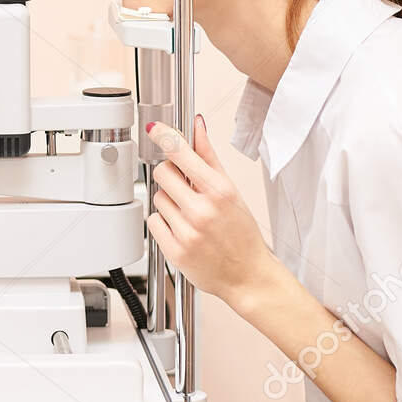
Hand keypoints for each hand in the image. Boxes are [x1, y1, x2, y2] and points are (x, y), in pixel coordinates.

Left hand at [147, 114, 281, 309]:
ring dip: (169, 202)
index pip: (181, 154)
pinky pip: (153, 222)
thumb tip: (197, 125)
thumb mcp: (231, 190)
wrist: (248, 275)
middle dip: (171, 175)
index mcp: (219, 191)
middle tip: (184, 186)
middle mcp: (202, 211)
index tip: (155, 128)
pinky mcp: (174, 251)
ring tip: (190, 215)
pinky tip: (182, 229)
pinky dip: (163, 223)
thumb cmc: (242, 233)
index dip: (165, 137)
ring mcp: (187, 232)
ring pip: (157, 199)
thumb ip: (209, 157)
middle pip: (162, 173)